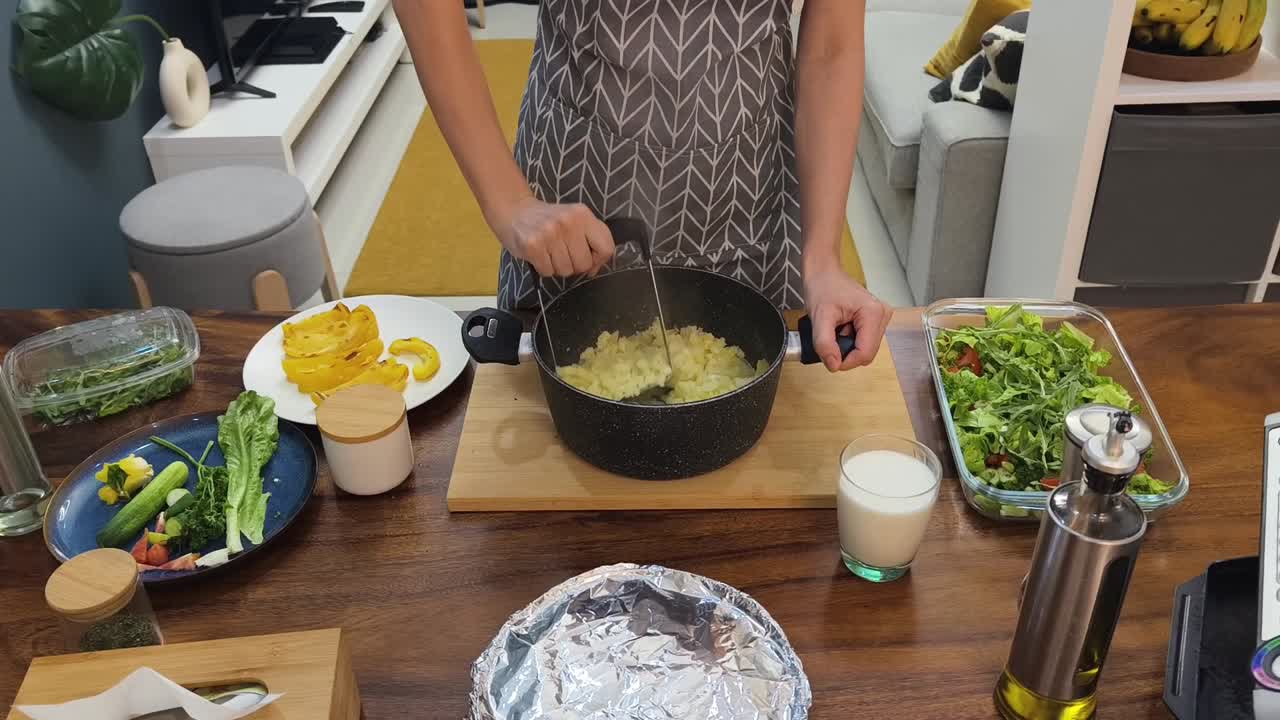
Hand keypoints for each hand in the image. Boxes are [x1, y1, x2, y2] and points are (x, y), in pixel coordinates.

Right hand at [493, 197, 614, 277]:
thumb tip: (595, 269)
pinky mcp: (533, 245)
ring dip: (558, 267)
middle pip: (585, 264)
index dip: (599, 260)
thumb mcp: (576, 220)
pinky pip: (548, 272)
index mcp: (583, 214)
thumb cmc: (549, 220)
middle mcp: (568, 222)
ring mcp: (549, 233)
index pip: (606, 248)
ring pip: (566, 270)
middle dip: (575, 265)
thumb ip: (592, 239)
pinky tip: (539, 254)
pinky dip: (544, 268)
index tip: (588, 257)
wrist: (515, 211)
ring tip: (550, 251)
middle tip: (563, 252)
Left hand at [804, 265, 892, 371]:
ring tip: (836, 328)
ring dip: (847, 345)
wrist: (824, 273)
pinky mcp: (875, 320)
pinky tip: (841, 327)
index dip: (845, 362)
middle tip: (831, 335)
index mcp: (873, 313)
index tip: (829, 356)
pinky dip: (849, 339)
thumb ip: (825, 344)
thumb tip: (834, 365)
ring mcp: (881, 318)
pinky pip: (863, 341)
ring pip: (865, 349)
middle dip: (846, 351)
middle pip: (867, 353)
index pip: (865, 354)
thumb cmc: (823, 287)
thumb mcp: (819, 317)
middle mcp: (882, 315)